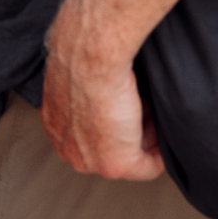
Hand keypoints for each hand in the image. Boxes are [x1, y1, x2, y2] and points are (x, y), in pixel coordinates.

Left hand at [39, 0, 163, 180]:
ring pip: (129, 157)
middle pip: (109, 148)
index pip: (90, 133)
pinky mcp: (115, 163)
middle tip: (143, 108)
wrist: (88, 55)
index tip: (130, 106)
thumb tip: (106, 87)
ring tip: (148, 111)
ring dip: (144, 136)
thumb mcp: (76, 70)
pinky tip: (162, 129)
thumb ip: (85, 87)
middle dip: (131, 131)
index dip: (116, 120)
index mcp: (56, 121)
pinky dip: (162, 152)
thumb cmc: (83, 51)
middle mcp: (67, 144)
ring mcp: (89, 158)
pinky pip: (148, 167)